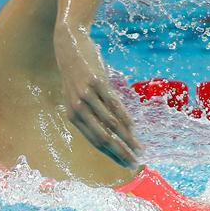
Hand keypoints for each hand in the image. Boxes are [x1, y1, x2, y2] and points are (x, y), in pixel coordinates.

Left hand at [54, 26, 141, 167]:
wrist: (70, 46)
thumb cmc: (76, 74)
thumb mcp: (77, 96)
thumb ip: (90, 114)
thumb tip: (112, 131)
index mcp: (72, 116)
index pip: (94, 141)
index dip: (111, 154)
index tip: (125, 164)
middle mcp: (78, 109)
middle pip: (102, 138)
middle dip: (120, 153)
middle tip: (135, 164)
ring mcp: (87, 97)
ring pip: (111, 124)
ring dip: (127, 139)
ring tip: (139, 149)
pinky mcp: (97, 84)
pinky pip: (114, 105)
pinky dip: (126, 119)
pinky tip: (134, 129)